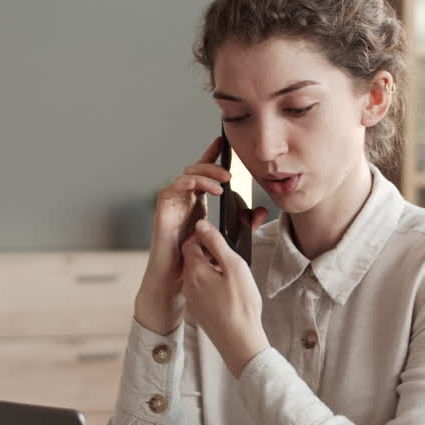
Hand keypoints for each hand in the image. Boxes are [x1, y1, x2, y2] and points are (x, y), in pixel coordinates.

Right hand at [135, 138, 229, 333]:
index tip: (223, 142)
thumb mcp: (226, 239)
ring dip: (205, 174)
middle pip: (195, 169)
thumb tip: (260, 211)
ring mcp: (172, 204)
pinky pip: (173, 188)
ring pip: (186, 175)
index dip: (211, 156)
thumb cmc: (196, 262)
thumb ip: (243, 225)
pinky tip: (205, 189)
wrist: (175, 281)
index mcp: (196, 203)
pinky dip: (189, 183)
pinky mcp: (163, 211)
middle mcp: (183, 200)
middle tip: (230, 173)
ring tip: (223, 183)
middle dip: (212, 165)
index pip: (204, 173)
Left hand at [180, 217, 270, 377]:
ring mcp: (192, 299)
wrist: (240, 341)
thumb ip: (216, 243)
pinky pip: (200, 288)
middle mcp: (188, 284)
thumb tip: (202, 225)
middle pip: (192, 258)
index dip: (203, 235)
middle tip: (229, 255)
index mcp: (194, 271)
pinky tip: (227, 289)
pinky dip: (211, 282)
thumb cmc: (241, 305)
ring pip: (197, 273)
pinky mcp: (198, 310)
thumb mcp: (234, 266)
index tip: (219, 237)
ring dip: (210, 267)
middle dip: (208, 252)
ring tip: (231, 272)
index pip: (190, 242)